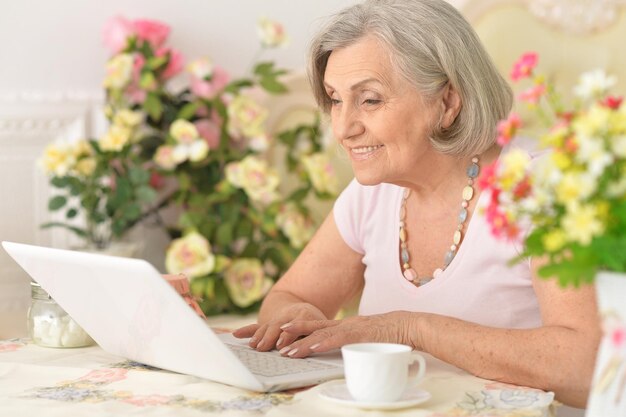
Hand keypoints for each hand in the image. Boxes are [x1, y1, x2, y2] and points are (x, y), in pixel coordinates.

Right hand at [232, 303, 326, 351]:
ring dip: (259, 336)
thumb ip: (314, 338)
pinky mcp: (268, 324)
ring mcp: (277, 319)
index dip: (288, 336)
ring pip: (266, 326)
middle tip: (264, 347)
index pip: (296, 326)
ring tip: (253, 346)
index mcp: (305, 314)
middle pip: (278, 326)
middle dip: (270, 337)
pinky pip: (256, 326)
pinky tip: (236, 334)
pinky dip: (247, 331)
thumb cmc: (317, 325)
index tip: (282, 346)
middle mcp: (289, 315)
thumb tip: (310, 350)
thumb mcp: (321, 328)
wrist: (305, 309)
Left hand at [276, 311, 415, 357]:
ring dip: (302, 343)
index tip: (285, 330)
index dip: (301, 327)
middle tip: (276, 338)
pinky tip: (311, 347)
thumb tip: (349, 353)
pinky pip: (338, 339)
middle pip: (315, 327)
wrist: (410, 325)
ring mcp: (352, 328)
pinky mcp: (361, 334)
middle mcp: (346, 324)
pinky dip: (323, 343)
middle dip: (294, 333)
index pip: (320, 325)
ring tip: (287, 351)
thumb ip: (358, 343)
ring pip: (321, 334)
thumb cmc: (393, 334)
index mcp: (348, 325)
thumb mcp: (370, 339)